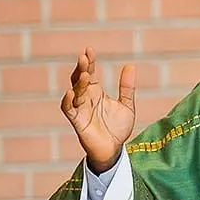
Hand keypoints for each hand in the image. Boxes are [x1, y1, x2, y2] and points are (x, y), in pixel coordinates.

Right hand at [61, 47, 136, 172]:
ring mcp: (80, 109)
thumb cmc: (117, 128)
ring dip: (79, 83)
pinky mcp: (78, 122)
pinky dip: (69, 101)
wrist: (114, 149)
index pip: (90, 73)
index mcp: (96, 93)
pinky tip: (72, 93)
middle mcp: (86, 99)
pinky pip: (69, 110)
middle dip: (82, 69)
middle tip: (85, 57)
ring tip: (85, 73)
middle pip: (80, 80)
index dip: (89, 62)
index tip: (89, 49)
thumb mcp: (127, 105)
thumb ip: (127, 87)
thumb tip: (130, 65)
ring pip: (75, 92)